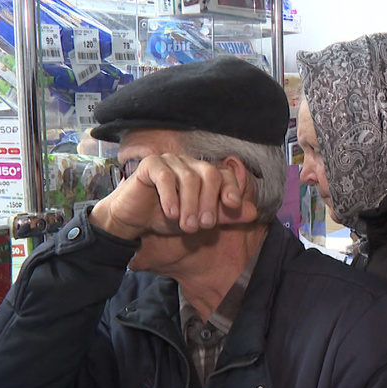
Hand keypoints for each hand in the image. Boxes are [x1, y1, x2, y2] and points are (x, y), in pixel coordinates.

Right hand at [91, 154, 252, 239]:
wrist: (133, 221)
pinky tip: (171, 213)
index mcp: (203, 173)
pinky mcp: (150, 164)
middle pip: (209, 174)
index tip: (232, 205)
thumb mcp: (199, 220)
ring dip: (190, 204)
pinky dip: (171, 196)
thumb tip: (253, 212)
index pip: (225, 175)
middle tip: (203, 226)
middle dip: (209, 202)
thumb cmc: (167, 218)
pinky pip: (165, 176)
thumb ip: (225, 216)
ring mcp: (170, 161)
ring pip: (188, 177)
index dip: (231, 188)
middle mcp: (189, 163)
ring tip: (187, 226)